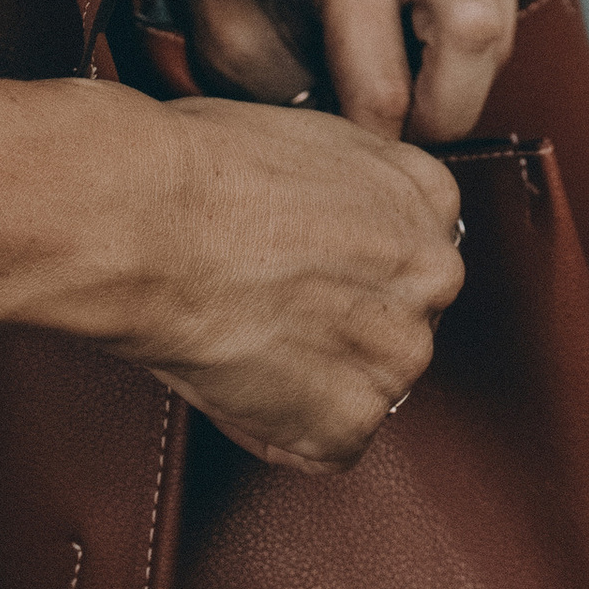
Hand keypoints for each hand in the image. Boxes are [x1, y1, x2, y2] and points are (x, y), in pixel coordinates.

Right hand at [105, 89, 462, 472]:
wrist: (153, 220)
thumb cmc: (206, 167)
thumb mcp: (315, 142)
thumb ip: (355, 191)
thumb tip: (336, 219)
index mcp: (429, 197)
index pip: (408, 256)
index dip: (346, 272)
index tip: (302, 273)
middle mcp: (434, 275)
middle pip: (394, 323)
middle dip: (338, 330)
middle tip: (266, 312)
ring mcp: (400, 354)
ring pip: (362, 387)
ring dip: (308, 383)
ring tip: (241, 342)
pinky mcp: (351, 422)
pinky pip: (319, 447)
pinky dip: (275, 431)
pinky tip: (235, 380)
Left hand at [178, 0, 517, 142]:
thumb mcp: (238, 56)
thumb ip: (303, 111)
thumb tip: (369, 167)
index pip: (387, 87)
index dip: (371, 146)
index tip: (345, 159)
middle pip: (473, 36)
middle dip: (440, 114)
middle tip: (390, 130)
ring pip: (495, 35)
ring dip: (454, 85)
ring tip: (392, 85)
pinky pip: (502, 16)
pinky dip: (468, 57)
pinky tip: (415, 53)